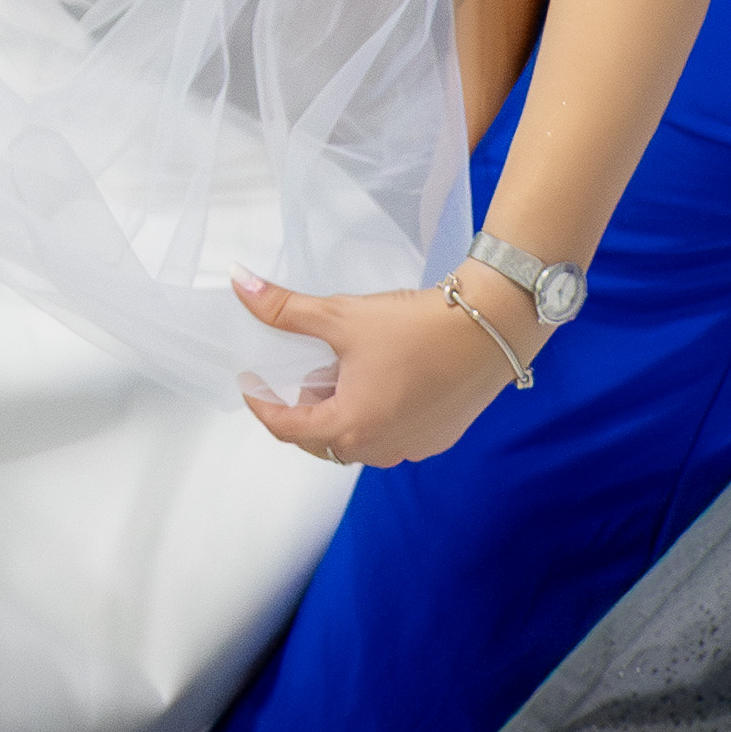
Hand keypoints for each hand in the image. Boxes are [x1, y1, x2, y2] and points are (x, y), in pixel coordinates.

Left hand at [230, 269, 530, 468]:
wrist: (491, 328)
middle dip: (303, 409)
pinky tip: (380, 380)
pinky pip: (390, 436)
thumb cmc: (415, 326)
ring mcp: (411, 447)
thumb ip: (285, 308)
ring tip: (340, 371)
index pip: (286, 429)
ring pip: (356, 440)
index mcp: (350, 426)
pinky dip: (373, 415)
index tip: (252, 382)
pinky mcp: (437, 438)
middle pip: (320, 439)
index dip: (261, 404)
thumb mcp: (342, 315)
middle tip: (299, 372)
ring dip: (340, 414)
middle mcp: (380, 448)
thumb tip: (239, 283)